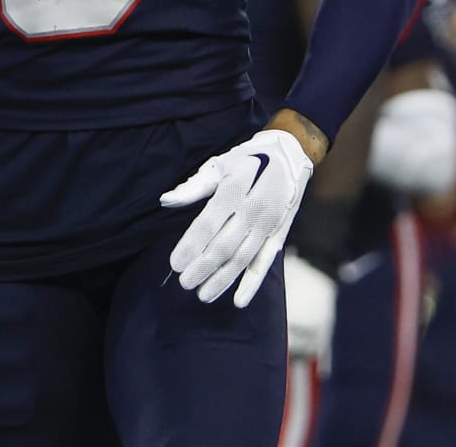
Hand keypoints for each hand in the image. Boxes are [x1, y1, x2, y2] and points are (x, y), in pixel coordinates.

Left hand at [160, 128, 312, 306]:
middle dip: (202, 267)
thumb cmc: (245, 160)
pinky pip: (265, 262)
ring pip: (242, 258)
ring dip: (222, 279)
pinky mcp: (279, 233)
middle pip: (224, 245)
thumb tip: (165, 202)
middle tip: (184, 282)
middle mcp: (254, 207)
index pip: (208, 223)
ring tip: (202, 294)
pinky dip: (252, 283)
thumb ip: (193, 187)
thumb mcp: (219, 165)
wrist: (290, 155)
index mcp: (236, 186)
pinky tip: (238, 300)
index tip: (174, 264)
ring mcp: (269, 223)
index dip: (190, 246)